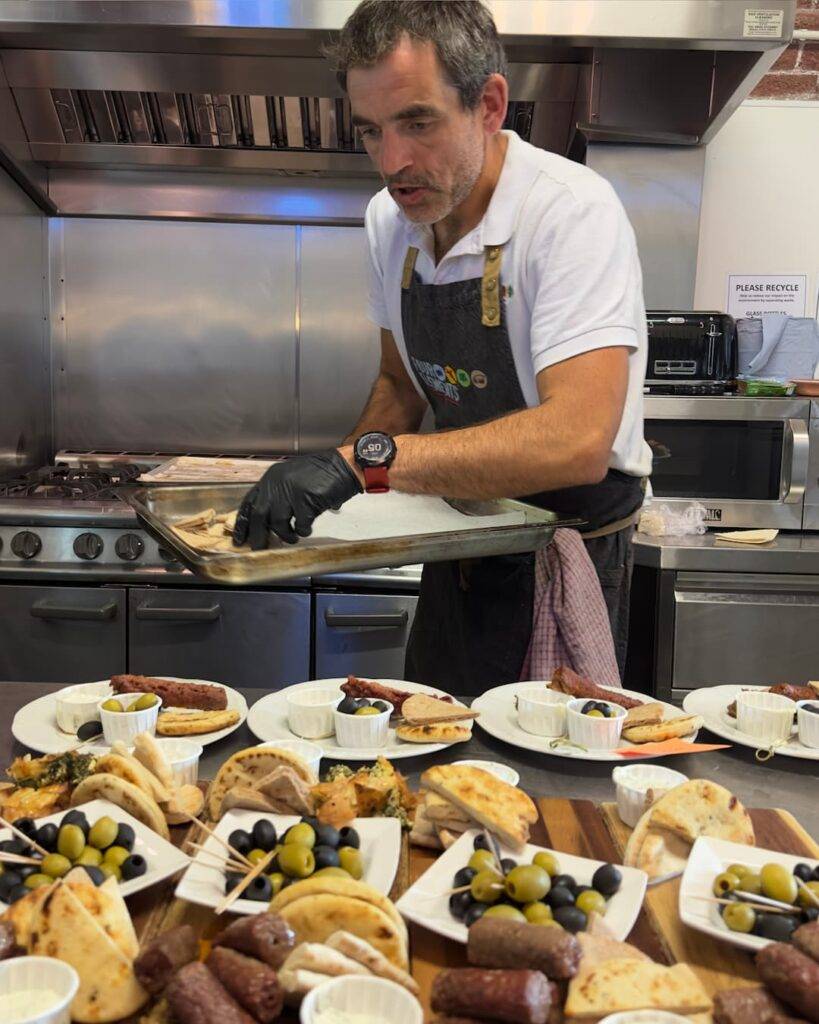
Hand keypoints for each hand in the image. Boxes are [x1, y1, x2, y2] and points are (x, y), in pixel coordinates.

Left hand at [233, 450, 361, 548]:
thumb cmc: (319, 475)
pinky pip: (300, 525)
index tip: (240, 539)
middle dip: (258, 535)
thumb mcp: (291, 480)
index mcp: (270, 478)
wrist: (342, 466)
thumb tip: (267, 523)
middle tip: (260, 548)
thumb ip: (277, 496)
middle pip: (259, 515)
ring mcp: (290, 491)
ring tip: (292, 538)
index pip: (248, 502)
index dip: (243, 523)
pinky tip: (307, 529)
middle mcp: (276, 484)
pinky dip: (303, 530)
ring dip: (285, 535)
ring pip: (278, 523)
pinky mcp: (305, 500)